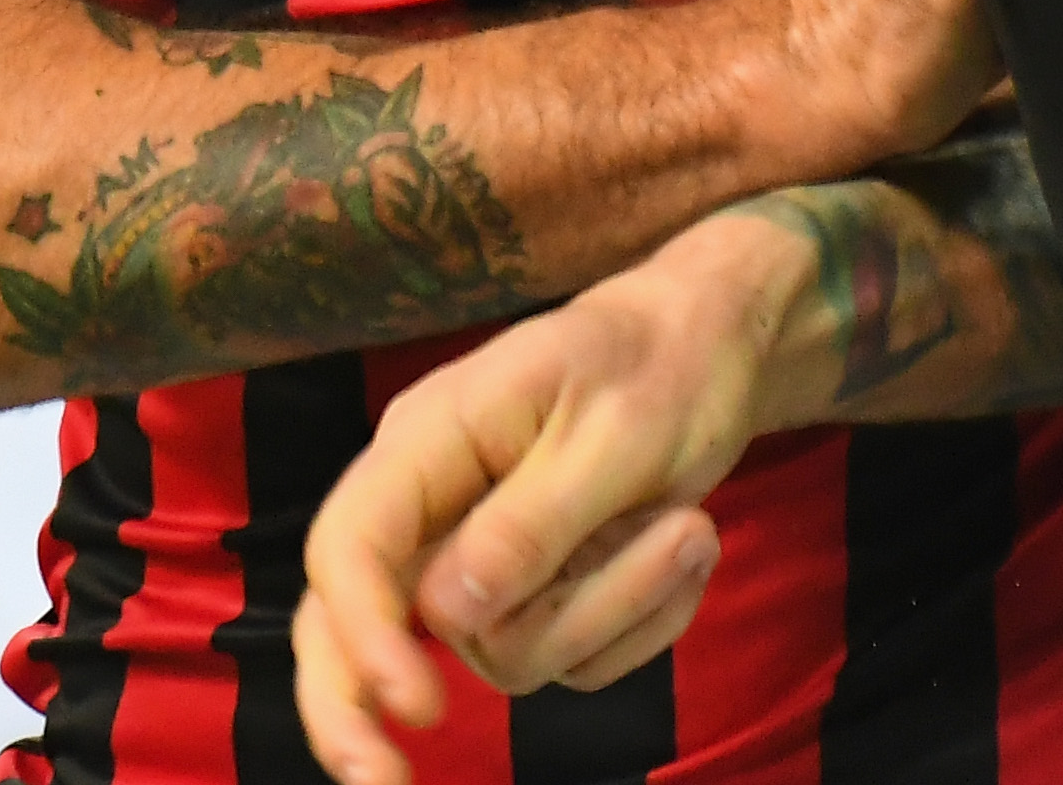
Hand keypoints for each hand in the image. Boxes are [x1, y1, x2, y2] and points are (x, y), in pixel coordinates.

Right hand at [296, 226, 795, 784]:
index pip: (351, 548)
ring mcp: (479, 559)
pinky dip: (642, 623)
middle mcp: (433, 507)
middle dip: (357, 711)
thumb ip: (530, 521)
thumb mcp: (613, 430)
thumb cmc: (658, 365)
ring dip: (614, 609)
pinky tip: (688, 546)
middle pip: (346, 627)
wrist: (715, 351)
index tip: (417, 708)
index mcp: (428, 442)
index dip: (365, 635)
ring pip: (506, 651)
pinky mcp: (537, 596)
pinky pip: (572, 658)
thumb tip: (447, 613)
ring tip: (692, 528)